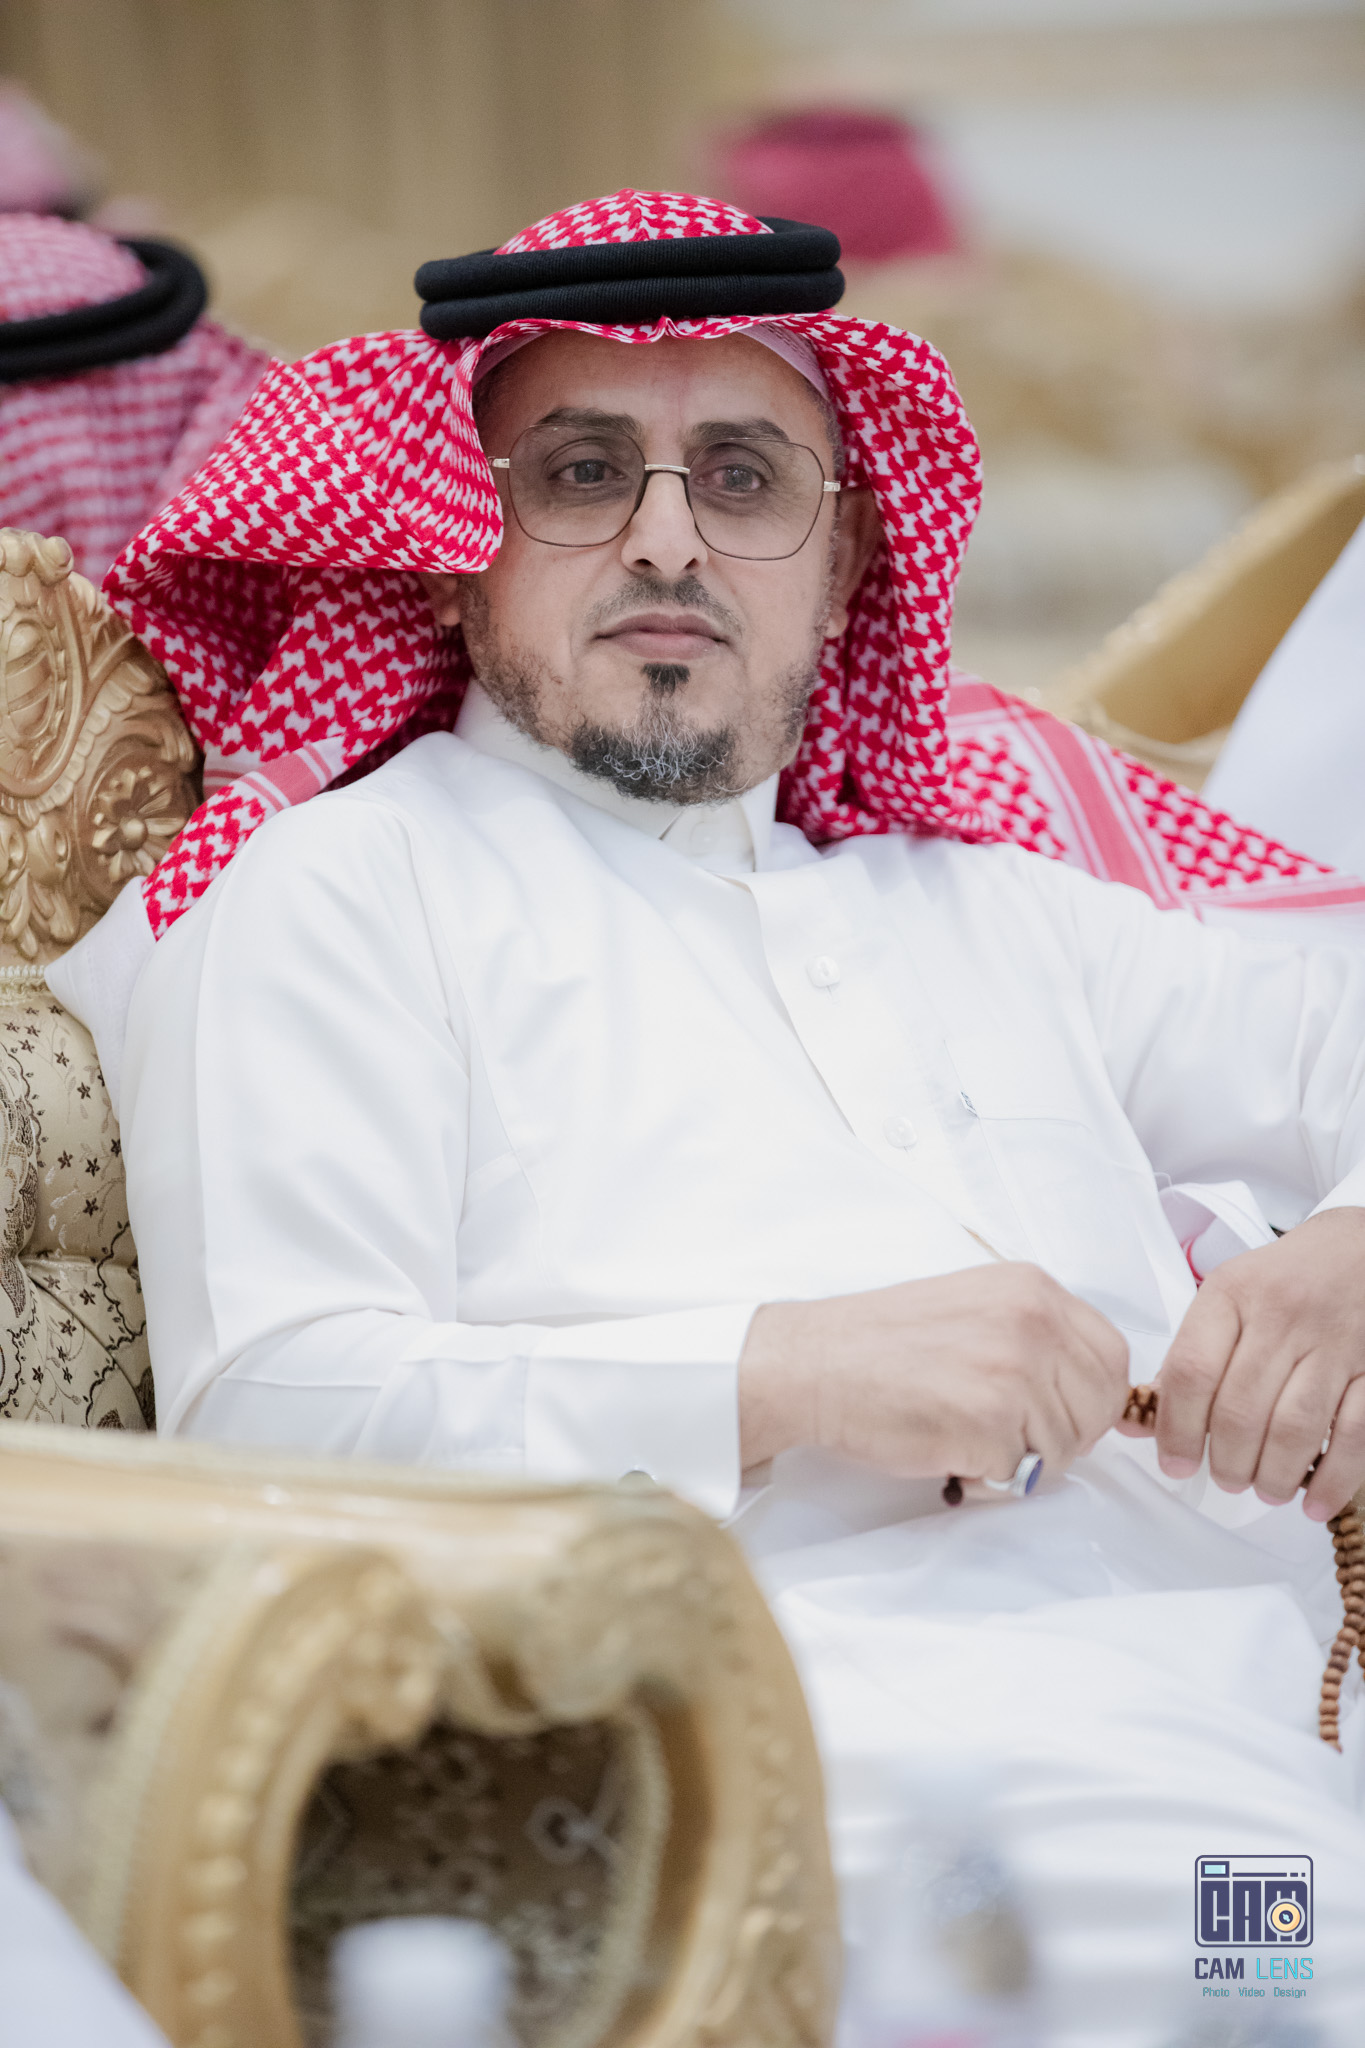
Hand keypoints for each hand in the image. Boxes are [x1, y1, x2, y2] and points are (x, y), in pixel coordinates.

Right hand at [739, 1263, 1129, 1484]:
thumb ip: (1034, 1332)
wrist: (814, 1364)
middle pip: (1099, 1405)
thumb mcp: (973, 1305)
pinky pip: (1021, 1474)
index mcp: (1031, 1288)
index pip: (1112, 1354)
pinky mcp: (991, 1425)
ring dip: (1021, 1458)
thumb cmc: (880, 1343)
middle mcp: (1032, 1323)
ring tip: (966, 1435)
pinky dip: (987, 1475)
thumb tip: (1083, 1387)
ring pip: (1064, 1447)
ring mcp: (1015, 1374)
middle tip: (1012, 1435)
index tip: (1064, 1411)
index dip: (1093, 1395)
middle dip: (1065, 1433)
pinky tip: (948, 1449)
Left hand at [1125, 1206, 1364, 1520]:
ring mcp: (1333, 1342)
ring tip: (1266, 1490)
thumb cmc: (1284, 1280)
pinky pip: (1355, 1434)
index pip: (1192, 1371)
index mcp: (1231, 1294)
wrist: (1361, 1247)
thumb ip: (1187, 1357)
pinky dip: (1333, 1478)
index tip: (1175, 1464)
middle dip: (1228, 1462)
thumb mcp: (1227, 1297)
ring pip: (1295, 1427)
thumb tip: (1138, 1421)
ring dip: (1275, 1475)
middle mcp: (1281, 1315)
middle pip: (1241, 1409)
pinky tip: (1314, 1501)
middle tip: (1226, 1479)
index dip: (1178, 1429)